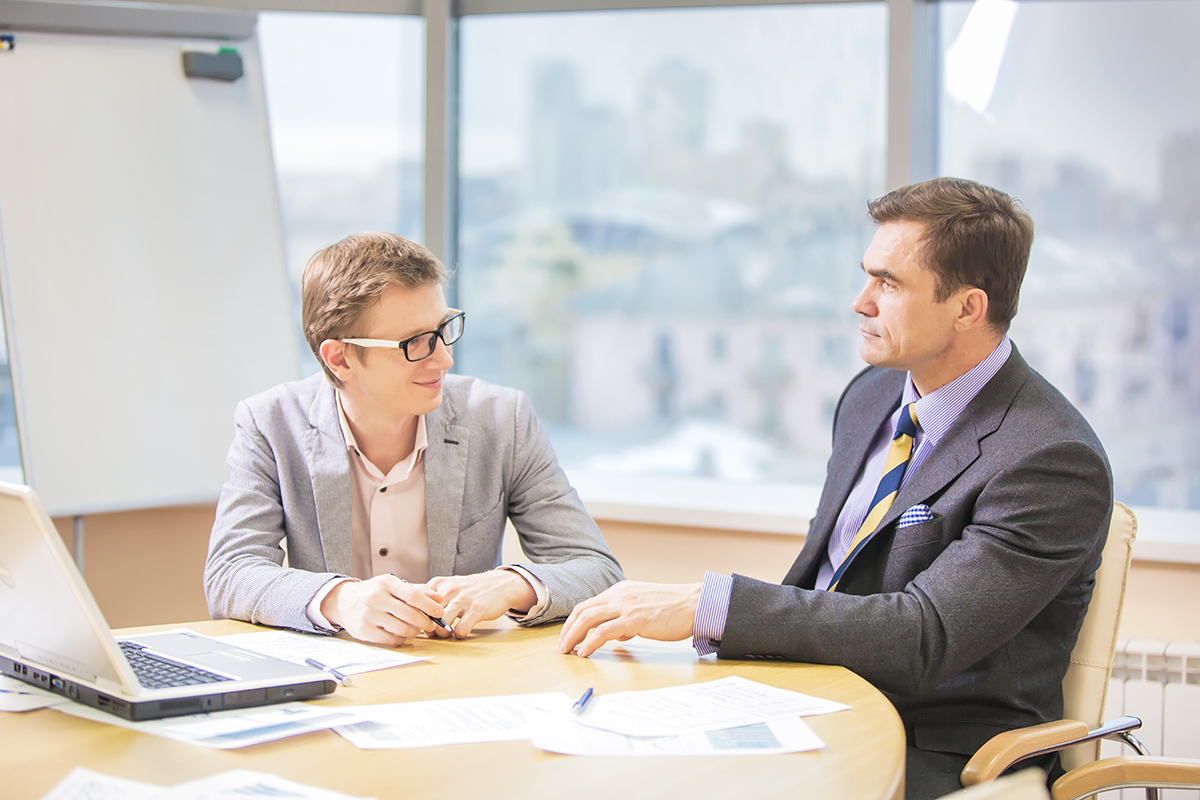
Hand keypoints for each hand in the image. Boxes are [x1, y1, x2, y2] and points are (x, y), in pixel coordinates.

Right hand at [320, 575, 445, 645]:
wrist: (343, 601)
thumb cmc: (374, 592)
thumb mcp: (393, 585)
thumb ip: (417, 590)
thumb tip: (439, 599)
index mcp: (387, 583)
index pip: (413, 595)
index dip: (429, 606)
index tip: (439, 612)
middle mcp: (376, 597)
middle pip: (409, 614)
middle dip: (425, 622)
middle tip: (431, 625)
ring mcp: (369, 614)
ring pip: (401, 629)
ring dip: (414, 632)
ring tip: (417, 630)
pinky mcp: (363, 630)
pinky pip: (389, 639)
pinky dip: (400, 639)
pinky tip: (402, 635)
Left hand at [427, 569, 537, 637]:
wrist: (500, 584)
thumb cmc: (470, 589)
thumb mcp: (449, 586)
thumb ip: (432, 597)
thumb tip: (413, 617)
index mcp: (439, 583)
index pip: (417, 603)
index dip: (417, 617)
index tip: (422, 623)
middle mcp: (449, 589)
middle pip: (427, 617)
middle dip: (429, 629)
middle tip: (435, 632)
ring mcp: (463, 599)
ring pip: (442, 625)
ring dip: (443, 634)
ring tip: (448, 633)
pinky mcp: (477, 609)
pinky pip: (460, 630)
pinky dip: (459, 635)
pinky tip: (463, 630)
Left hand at [558, 580, 701, 657]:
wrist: (694, 604)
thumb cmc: (674, 608)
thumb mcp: (645, 608)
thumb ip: (628, 617)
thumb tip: (618, 635)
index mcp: (620, 591)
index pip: (589, 604)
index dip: (574, 621)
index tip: (568, 636)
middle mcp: (619, 595)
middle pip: (582, 610)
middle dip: (568, 629)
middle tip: (561, 646)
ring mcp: (625, 606)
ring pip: (588, 619)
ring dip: (573, 636)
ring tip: (567, 651)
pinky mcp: (633, 619)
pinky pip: (603, 632)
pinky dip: (590, 642)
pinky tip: (584, 652)